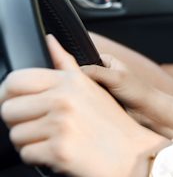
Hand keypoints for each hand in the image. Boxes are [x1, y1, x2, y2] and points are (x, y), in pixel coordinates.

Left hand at [0, 35, 165, 176]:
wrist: (134, 152)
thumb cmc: (114, 121)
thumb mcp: (92, 85)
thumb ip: (66, 63)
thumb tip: (50, 40)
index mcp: (69, 81)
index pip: (16, 80)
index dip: (9, 95)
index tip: (16, 104)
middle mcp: (64, 100)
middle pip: (10, 110)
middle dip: (19, 122)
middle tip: (38, 127)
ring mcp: (61, 124)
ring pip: (16, 135)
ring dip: (28, 142)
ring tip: (50, 140)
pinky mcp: (59, 149)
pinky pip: (27, 154)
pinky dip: (38, 158)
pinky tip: (55, 153)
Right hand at [81, 50, 163, 127]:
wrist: (147, 111)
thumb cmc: (137, 91)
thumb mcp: (116, 77)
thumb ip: (95, 72)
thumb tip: (73, 71)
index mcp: (105, 61)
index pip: (81, 62)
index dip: (74, 70)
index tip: (69, 79)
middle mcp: (101, 73)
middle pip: (80, 77)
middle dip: (78, 85)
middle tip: (83, 92)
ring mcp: (99, 87)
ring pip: (81, 90)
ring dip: (82, 96)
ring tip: (89, 101)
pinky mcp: (99, 100)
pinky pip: (85, 101)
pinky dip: (85, 104)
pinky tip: (87, 108)